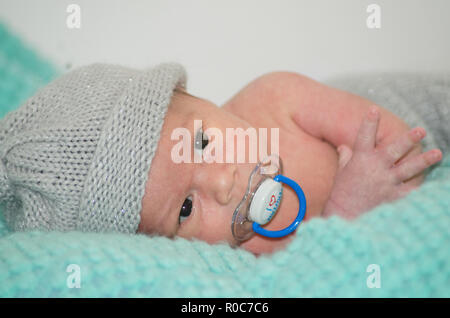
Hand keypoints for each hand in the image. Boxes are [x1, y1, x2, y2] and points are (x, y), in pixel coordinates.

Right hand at [323, 106, 442, 218]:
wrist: (343, 214)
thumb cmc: (341, 192)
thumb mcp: (341, 172)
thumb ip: (345, 157)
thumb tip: (344, 147)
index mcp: (360, 159)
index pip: (364, 136)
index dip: (369, 123)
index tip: (374, 110)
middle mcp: (375, 168)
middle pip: (394, 150)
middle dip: (408, 139)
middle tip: (421, 130)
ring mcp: (385, 182)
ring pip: (408, 169)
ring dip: (424, 160)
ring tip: (438, 153)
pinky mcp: (392, 196)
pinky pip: (410, 190)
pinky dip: (421, 187)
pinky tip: (435, 186)